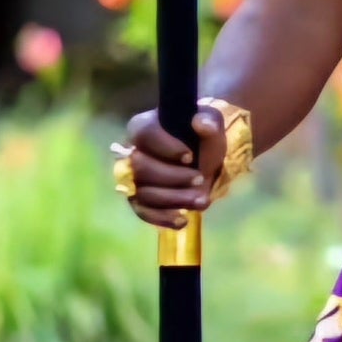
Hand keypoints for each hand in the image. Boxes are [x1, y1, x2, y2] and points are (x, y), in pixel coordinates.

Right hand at [116, 108, 224, 226]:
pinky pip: (143, 212)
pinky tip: (183, 220)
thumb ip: (209, 120)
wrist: (203, 162)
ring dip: (174, 199)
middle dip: (173, 177)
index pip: (144, 134)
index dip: (166, 147)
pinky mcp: (138, 201)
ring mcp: (132, 180)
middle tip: (200, 179)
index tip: (190, 157)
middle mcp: (130, 153)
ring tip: (202, 200)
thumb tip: (200, 122)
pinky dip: (162, 218)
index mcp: (142, 128)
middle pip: (141, 167)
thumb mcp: (211, 124)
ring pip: (144, 193)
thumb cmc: (200, 138)